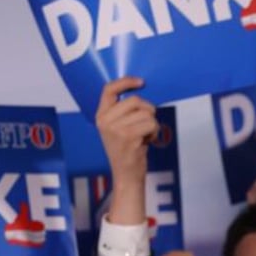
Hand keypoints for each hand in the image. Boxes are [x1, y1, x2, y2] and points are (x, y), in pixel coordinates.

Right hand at [95, 76, 157, 224]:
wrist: (126, 174)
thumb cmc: (127, 148)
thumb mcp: (118, 127)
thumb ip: (124, 110)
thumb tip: (141, 89)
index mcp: (100, 115)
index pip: (109, 89)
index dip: (126, 82)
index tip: (141, 82)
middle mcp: (105, 120)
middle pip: (135, 100)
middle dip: (148, 110)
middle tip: (146, 124)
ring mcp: (115, 128)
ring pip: (146, 112)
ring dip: (152, 123)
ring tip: (145, 135)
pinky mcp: (128, 136)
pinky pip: (151, 123)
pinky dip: (155, 132)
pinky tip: (147, 141)